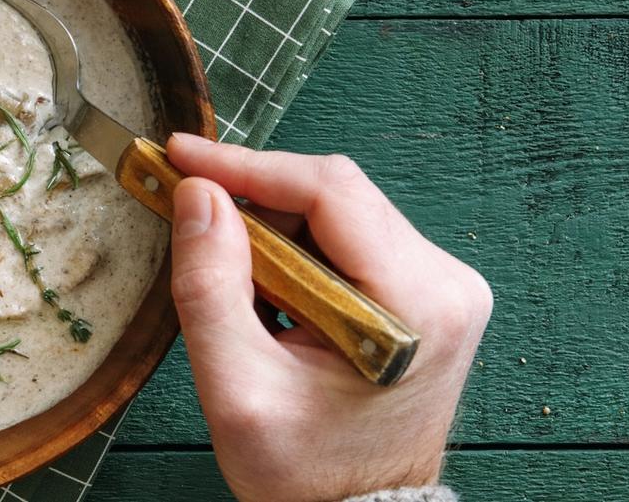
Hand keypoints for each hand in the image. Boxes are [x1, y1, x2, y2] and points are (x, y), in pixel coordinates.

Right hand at [166, 133, 490, 501]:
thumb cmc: (305, 472)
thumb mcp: (237, 389)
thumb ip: (211, 289)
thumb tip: (199, 197)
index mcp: (416, 304)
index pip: (329, 192)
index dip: (247, 167)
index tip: (182, 157)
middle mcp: (446, 283)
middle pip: (336, 193)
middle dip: (255, 198)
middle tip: (189, 213)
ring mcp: (442, 286)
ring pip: (340, 211)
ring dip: (273, 226)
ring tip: (231, 276)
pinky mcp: (426, 293)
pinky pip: (351, 238)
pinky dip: (298, 247)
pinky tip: (267, 286)